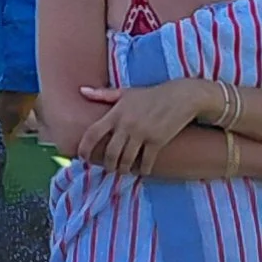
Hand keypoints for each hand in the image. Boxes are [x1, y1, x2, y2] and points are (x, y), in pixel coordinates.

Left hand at [77, 76, 209, 172]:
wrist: (180, 97)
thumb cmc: (150, 95)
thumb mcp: (125, 92)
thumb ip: (103, 94)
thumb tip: (81, 90)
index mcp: (116, 113)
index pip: (93, 133)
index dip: (84, 148)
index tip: (82, 157)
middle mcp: (126, 124)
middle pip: (110, 153)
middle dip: (108, 164)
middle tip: (109, 168)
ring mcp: (142, 133)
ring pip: (126, 160)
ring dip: (123, 169)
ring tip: (123, 171)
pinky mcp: (157, 141)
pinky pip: (145, 162)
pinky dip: (142, 170)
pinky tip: (141, 171)